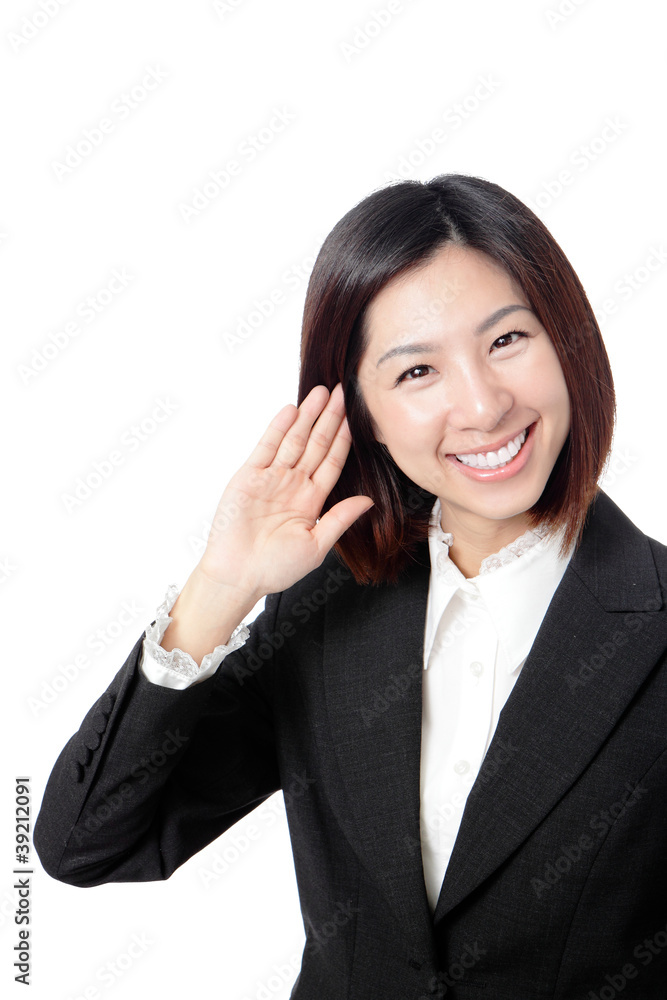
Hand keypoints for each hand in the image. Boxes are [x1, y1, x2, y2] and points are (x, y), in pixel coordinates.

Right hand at [197, 383, 373, 600]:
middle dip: (329, 418)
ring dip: (308, 416)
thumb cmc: (275, 568)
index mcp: (312, 501)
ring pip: (294, 440)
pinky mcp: (249, 476)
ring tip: (321, 392)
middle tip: (342, 392)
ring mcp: (271, 479)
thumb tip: (368, 501)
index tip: (355, 417)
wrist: (238, 576)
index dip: (344, 439)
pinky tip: (291, 411)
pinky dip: (277, 428)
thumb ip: (340, 519)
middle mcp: (293, 485)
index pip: (332, 462)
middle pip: (316, 444)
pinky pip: (266, 447)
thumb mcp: (316, 545)